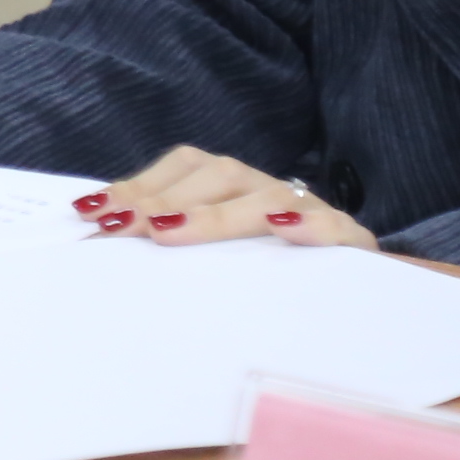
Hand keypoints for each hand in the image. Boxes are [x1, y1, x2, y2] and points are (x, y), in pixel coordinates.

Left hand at [77, 147, 378, 248]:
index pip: (185, 167)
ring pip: (267, 199)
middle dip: (165, 200)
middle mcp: (268, 190)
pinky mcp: (351, 243)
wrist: (363, 292)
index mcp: (234, 185)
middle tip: (124, 227)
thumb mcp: (218, 253)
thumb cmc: (267, 268)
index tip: (96, 210)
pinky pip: (337, 229)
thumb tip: (99, 227)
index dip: (141, 184)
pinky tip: (287, 230)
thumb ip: (167, 232)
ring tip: (169, 229)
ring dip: (217, 215)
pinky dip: (312, 226)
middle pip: (219, 177)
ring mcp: (312, 212)